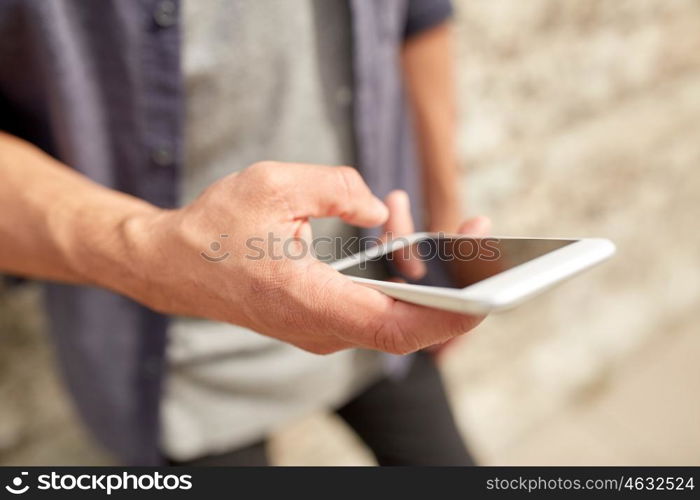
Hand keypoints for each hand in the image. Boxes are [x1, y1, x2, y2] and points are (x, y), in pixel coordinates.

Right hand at [126, 162, 483, 353]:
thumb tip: (379, 208)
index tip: (490, 286)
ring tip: (403, 212)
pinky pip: (372, 303)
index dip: (452, 314)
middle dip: (452, 280)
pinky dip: (391, 271)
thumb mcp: (274, 184)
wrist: (175, 265)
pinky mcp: (322, 319)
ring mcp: (323, 328)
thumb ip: (338, 187)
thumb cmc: (217, 227)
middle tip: (477, 233)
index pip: (398, 327)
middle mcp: (322, 327)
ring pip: (392, 310)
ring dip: (413, 266)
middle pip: (409, 324)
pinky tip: (387, 229)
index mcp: (310, 299)